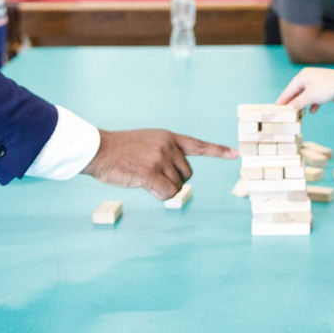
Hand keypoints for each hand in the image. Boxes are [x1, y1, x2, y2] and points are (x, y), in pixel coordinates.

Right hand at [83, 128, 236, 199]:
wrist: (98, 149)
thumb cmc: (119, 150)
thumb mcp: (147, 143)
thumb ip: (164, 154)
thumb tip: (177, 178)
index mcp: (168, 137)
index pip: (198, 145)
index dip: (217, 151)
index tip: (236, 154)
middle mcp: (168, 146)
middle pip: (187, 174)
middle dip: (173, 180)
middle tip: (150, 175)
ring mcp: (160, 158)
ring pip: (177, 186)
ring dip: (162, 189)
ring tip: (141, 176)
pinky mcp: (151, 172)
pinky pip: (167, 194)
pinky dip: (158, 195)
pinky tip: (143, 185)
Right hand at [275, 67, 333, 113]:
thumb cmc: (327, 87)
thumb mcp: (310, 96)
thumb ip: (298, 102)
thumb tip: (289, 108)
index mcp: (302, 76)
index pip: (289, 89)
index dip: (283, 99)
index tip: (276, 107)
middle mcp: (309, 78)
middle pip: (297, 92)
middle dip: (293, 103)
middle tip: (286, 112)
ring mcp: (317, 84)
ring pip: (306, 96)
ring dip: (303, 104)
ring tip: (298, 113)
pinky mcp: (324, 90)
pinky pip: (315, 98)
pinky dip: (313, 104)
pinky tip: (312, 111)